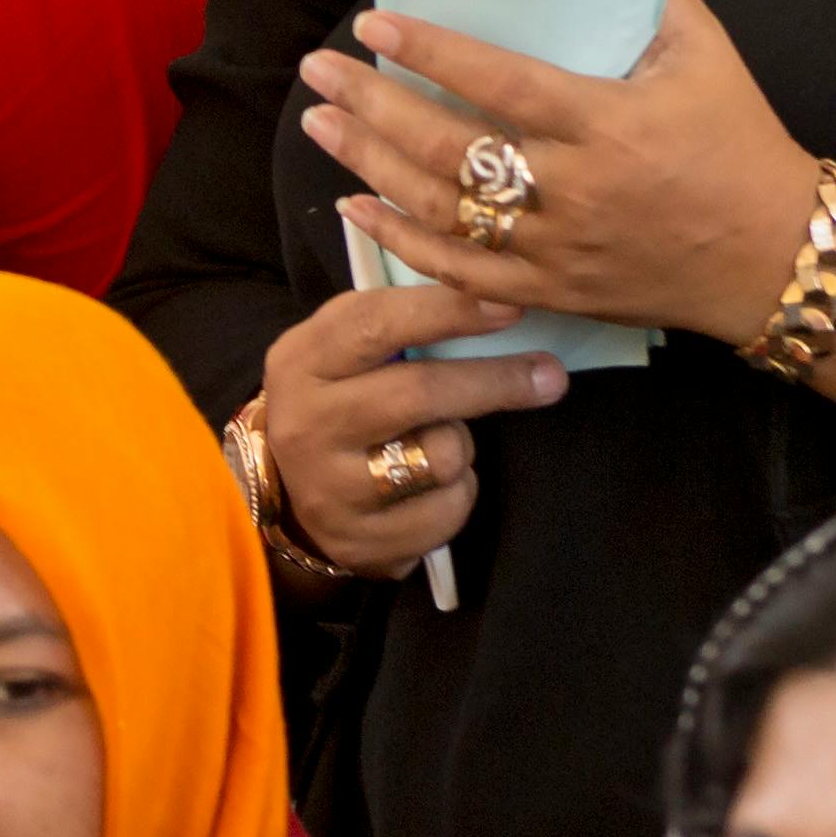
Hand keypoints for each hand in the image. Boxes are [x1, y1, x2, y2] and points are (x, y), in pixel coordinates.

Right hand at [251, 282, 570, 580]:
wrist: (286, 492)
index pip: (375, 325)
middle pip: (418, 394)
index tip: (510, 307)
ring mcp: (329, 489)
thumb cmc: (337, 399)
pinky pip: (446, 511)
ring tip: (439, 443)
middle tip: (549, 375)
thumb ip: (394, 321)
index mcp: (302, 361)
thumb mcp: (341, 350)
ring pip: (441, 457)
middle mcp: (306, 424)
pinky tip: (430, 489)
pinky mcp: (360, 542)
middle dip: (494, 381)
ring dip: (462, 446)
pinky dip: (456, 496)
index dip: (448, 312)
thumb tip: (490, 294)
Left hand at [301, 0, 835, 404]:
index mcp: (608, 124)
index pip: (500, 82)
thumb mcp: (707, 52)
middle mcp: (572, 190)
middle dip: (373, 107)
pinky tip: (357, 206)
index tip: (371, 24)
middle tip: (317, 72)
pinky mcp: (550, 292)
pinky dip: (401, 241)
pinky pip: (459, 273)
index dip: (431, 52)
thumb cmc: (740, 143)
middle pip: (450, 149)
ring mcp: (556, 249)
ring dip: (371, 167)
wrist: (777, 257)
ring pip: (442, 211)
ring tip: (320, 125)